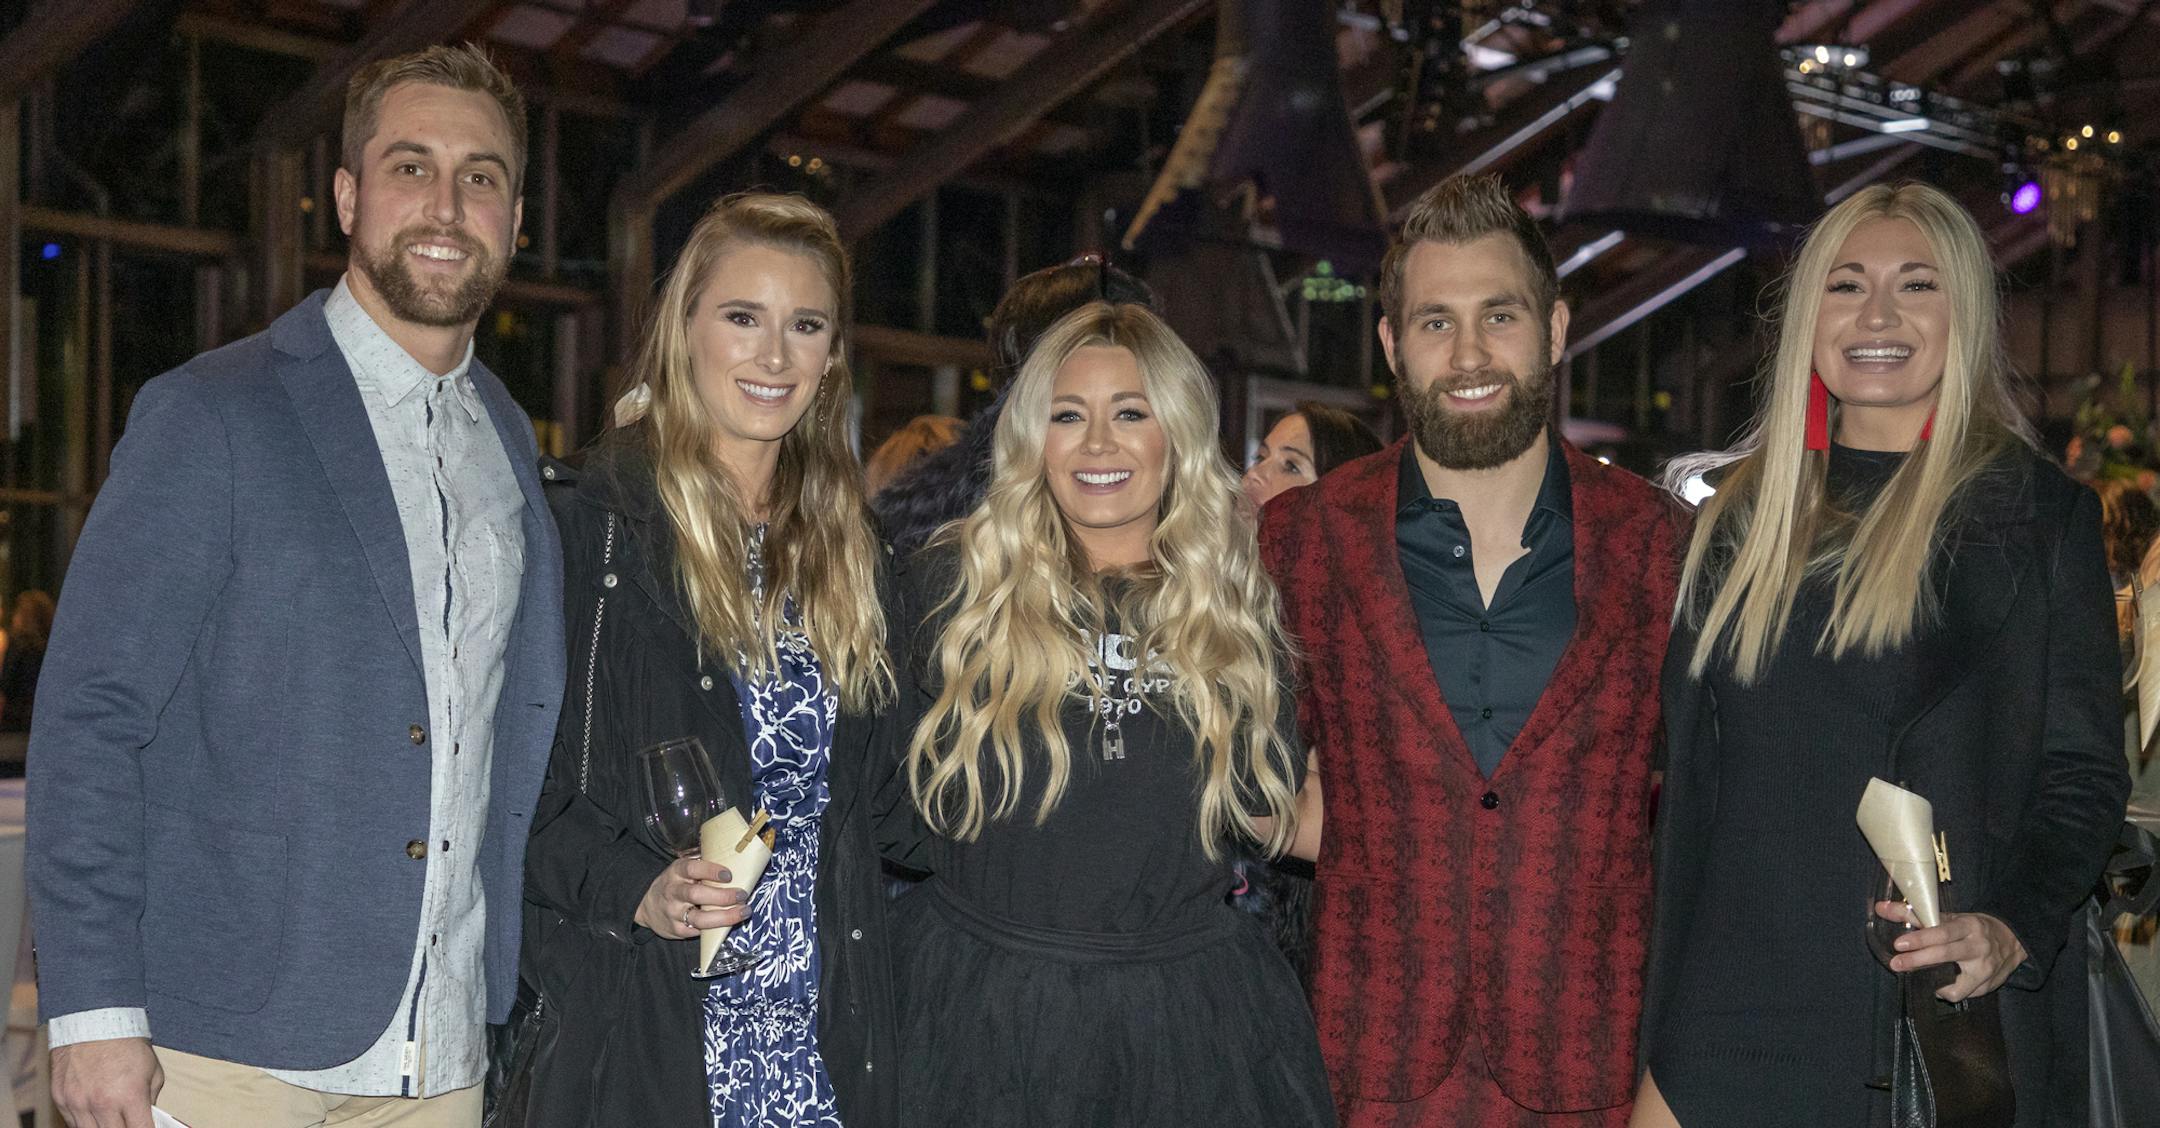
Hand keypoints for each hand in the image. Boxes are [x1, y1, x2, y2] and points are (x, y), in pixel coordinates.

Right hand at [52, 1036, 161, 1127]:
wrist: (93, 1022)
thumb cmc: (126, 1044)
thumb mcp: (152, 1071)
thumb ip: (151, 1099)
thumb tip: (148, 1119)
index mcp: (130, 1095)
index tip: (146, 1127)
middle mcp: (102, 1103)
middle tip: (129, 1121)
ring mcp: (78, 1103)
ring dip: (103, 1127)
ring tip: (112, 1116)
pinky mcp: (61, 1099)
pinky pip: (73, 1122)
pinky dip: (85, 1121)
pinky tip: (95, 1112)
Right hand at [635, 856, 748, 939]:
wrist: (647, 905)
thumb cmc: (675, 884)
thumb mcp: (682, 870)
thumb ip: (702, 867)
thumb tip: (735, 860)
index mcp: (676, 872)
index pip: (691, 868)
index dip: (710, 871)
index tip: (728, 875)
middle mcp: (673, 892)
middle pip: (696, 895)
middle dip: (722, 896)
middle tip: (742, 895)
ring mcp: (673, 913)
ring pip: (699, 918)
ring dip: (724, 917)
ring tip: (743, 912)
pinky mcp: (676, 930)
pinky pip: (698, 931)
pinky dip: (715, 929)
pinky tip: (728, 924)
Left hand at [1873, 901, 2028, 1001]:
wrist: (2012, 941)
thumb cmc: (1972, 928)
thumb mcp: (1951, 917)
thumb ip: (1916, 915)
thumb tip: (1880, 908)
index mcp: (1969, 926)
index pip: (1942, 931)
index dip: (1921, 938)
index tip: (1898, 944)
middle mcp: (1978, 947)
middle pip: (1946, 954)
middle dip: (1918, 960)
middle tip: (1896, 963)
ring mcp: (1985, 970)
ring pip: (1956, 984)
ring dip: (1933, 983)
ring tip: (1918, 979)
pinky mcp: (1987, 987)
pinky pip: (1961, 994)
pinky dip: (1945, 991)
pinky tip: (1938, 986)